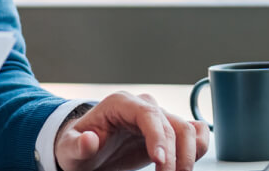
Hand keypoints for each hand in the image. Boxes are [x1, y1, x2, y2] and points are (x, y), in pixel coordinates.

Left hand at [53, 91, 209, 170]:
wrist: (87, 149)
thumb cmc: (79, 146)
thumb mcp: (70, 149)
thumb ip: (77, 145)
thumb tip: (88, 139)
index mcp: (121, 104)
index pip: (148, 115)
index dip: (159, 137)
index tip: (160, 161)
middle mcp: (144, 107)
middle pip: (173, 126)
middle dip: (175, 157)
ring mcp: (159, 118)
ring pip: (189, 130)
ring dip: (189, 156)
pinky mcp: (168, 131)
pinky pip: (195, 133)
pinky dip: (199, 148)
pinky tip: (187, 165)